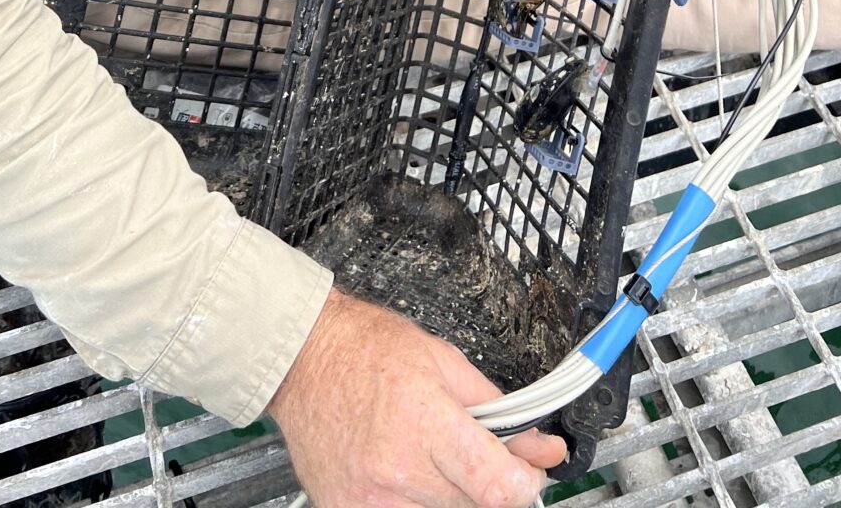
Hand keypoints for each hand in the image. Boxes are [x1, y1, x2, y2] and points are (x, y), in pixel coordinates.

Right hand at [268, 289, 565, 506]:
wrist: (302, 360)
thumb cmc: (364, 349)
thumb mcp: (444, 361)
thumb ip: (497, 411)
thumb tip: (538, 445)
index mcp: (424, 421)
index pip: (496, 486)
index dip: (525, 485)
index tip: (528, 475)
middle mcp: (396, 468)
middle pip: (472, 503)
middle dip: (486, 481)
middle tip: (474, 451)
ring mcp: (368, 498)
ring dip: (449, 494)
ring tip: (431, 458)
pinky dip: (413, 502)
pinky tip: (404, 473)